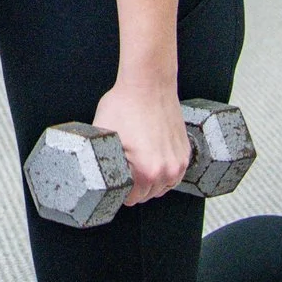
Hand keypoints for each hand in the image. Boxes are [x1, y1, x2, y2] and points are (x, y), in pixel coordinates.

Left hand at [92, 79, 189, 205]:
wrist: (149, 83)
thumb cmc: (125, 105)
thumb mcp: (103, 135)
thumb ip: (104, 161)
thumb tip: (95, 173)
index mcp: (147, 172)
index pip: (132, 199)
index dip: (120, 192)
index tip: (114, 183)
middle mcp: (168, 171)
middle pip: (149, 194)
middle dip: (135, 187)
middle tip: (123, 172)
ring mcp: (180, 161)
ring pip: (164, 186)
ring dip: (152, 182)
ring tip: (137, 166)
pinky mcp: (185, 151)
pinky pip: (175, 173)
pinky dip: (164, 171)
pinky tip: (151, 159)